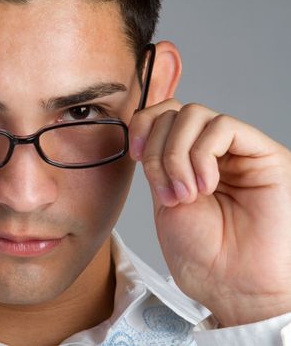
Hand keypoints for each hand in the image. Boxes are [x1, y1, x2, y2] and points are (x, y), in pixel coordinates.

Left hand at [129, 99, 290, 325]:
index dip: (142, 126)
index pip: (163, 116)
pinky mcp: (264, 154)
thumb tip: (143, 130)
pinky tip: (206, 186)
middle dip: (158, 152)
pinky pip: (223, 127)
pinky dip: (202, 154)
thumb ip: (158, 162)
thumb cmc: (201, 255)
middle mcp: (212, 152)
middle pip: (174, 113)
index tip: (134, 156)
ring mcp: (238, 152)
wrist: (232, 285)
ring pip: (195, 115)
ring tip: (186, 194)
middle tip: (168, 194)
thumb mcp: (164, 200)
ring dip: (177, 155)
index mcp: (186, 161)